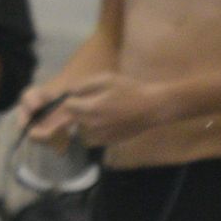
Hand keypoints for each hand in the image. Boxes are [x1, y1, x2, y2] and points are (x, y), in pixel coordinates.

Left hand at [35, 71, 168, 147]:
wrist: (152, 108)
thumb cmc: (130, 90)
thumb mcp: (107, 79)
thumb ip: (85, 85)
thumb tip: (70, 91)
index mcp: (91, 108)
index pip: (68, 106)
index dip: (71, 99)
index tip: (79, 95)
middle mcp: (92, 125)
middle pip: (73, 118)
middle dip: (77, 110)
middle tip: (92, 102)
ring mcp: (100, 136)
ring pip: (81, 130)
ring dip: (85, 122)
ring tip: (100, 112)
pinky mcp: (107, 142)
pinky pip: (92, 138)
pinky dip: (94, 131)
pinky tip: (107, 121)